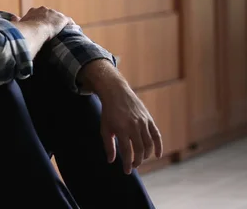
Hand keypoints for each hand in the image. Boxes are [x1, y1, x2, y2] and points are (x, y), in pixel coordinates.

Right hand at [16, 6, 72, 40]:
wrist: (35, 29)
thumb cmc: (25, 28)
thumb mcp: (19, 23)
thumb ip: (16, 20)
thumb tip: (12, 17)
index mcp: (34, 11)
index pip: (37, 14)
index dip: (38, 20)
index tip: (38, 27)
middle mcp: (45, 9)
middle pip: (49, 14)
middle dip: (49, 20)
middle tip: (49, 31)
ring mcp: (54, 14)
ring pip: (58, 18)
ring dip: (59, 24)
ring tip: (60, 32)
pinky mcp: (62, 19)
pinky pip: (68, 22)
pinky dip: (70, 26)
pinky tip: (73, 32)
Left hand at [80, 60, 162, 174]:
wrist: (116, 93)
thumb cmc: (109, 112)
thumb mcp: (105, 128)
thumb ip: (108, 145)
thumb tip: (111, 161)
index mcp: (121, 129)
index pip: (127, 152)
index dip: (128, 163)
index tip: (127, 171)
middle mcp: (134, 126)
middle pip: (139, 150)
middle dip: (137, 161)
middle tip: (133, 166)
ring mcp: (143, 123)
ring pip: (149, 144)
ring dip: (145, 155)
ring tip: (140, 159)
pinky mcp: (149, 119)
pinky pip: (157, 135)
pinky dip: (158, 146)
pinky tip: (157, 155)